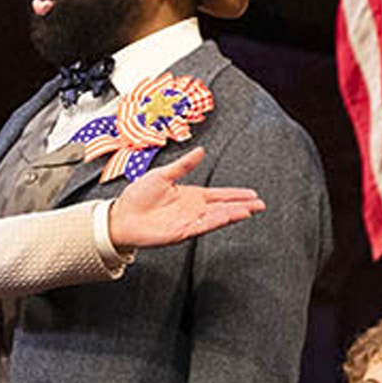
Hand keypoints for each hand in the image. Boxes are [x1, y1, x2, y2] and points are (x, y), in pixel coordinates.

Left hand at [106, 147, 264, 249]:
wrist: (120, 216)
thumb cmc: (137, 197)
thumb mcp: (162, 174)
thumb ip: (183, 165)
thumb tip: (200, 150)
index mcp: (190, 195)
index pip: (219, 194)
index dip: (236, 194)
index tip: (252, 194)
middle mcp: (192, 209)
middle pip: (223, 207)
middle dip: (242, 205)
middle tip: (260, 204)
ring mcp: (187, 221)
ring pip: (216, 217)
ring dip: (232, 214)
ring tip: (249, 210)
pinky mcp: (180, 232)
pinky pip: (201, 226)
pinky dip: (215, 221)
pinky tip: (227, 217)